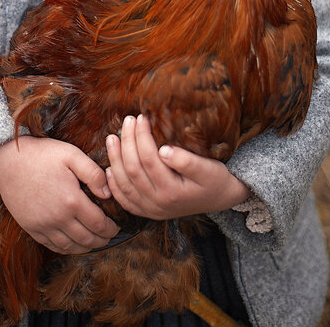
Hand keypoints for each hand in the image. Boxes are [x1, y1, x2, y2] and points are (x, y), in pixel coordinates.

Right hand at [0, 136, 118, 253]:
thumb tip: (108, 193)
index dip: (111, 228)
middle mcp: (58, 218)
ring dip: (86, 247)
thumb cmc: (42, 155)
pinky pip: (52, 246)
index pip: (98, 224)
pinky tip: (72, 243)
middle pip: (87, 239)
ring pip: (70, 246)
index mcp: (71, 201)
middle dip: (102, 239)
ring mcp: (43, 225)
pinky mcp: (31, 228)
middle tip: (109, 236)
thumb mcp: (71, 155)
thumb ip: (93, 173)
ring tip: (94, 241)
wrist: (9, 161)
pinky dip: (66, 248)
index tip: (117, 225)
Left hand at [105, 114, 249, 219]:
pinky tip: (109, 168)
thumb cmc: (214, 179)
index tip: (141, 117)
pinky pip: (124, 200)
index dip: (141, 136)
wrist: (220, 199)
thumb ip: (187, 161)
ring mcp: (150, 210)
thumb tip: (164, 150)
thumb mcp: (209, 169)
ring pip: (123, 184)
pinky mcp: (146, 212)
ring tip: (112, 138)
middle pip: (133, 169)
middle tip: (128, 120)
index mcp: (172, 192)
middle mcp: (158, 204)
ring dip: (115, 160)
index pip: (148, 159)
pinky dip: (114, 184)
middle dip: (127, 142)